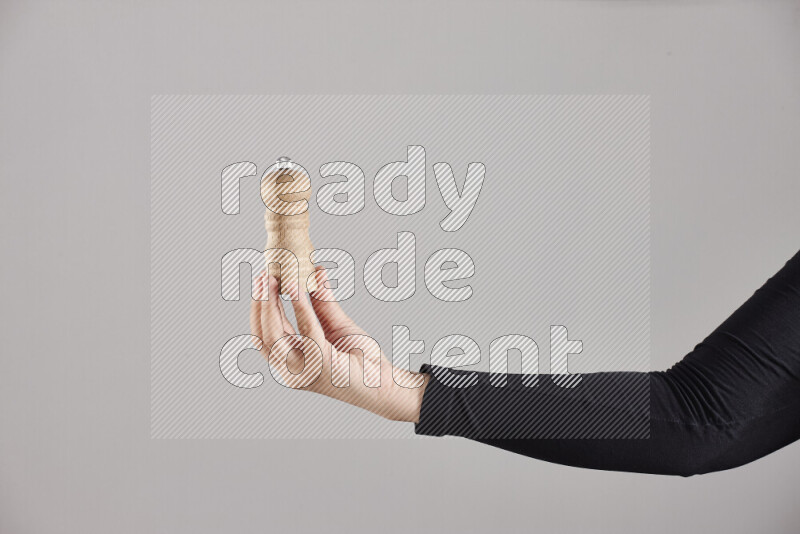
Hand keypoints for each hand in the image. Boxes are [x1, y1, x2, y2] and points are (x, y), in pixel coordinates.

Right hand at [250, 267, 427, 422]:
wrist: (385, 382)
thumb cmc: (361, 358)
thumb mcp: (336, 324)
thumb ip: (322, 301)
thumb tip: (316, 271)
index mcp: (290, 362)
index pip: (262, 335)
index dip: (258, 308)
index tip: (261, 281)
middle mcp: (291, 370)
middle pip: (264, 334)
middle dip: (260, 303)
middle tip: (264, 275)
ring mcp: (304, 371)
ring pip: (275, 335)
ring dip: (271, 304)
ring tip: (277, 278)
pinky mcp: (322, 365)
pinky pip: (307, 331)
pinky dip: (300, 307)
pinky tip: (298, 288)